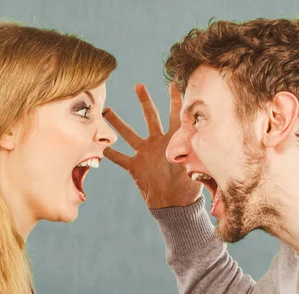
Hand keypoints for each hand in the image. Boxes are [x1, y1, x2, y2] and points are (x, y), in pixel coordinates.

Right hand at [103, 83, 201, 208]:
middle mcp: (158, 143)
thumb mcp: (194, 167)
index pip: (176, 115)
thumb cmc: (189, 187)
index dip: (175, 100)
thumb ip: (194, 152)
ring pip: (129, 134)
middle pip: (150, 117)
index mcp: (174, 141)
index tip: (173, 84)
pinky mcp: (135, 167)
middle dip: (145, 101)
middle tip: (139, 86)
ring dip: (118, 122)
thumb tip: (199, 138)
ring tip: (106, 110)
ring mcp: (145, 153)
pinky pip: (120, 158)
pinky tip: (99, 145)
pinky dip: (110, 153)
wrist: (175, 206)